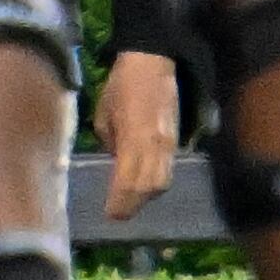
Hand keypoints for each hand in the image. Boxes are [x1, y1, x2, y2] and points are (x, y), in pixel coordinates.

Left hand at [96, 51, 179, 220]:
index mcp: (135, 138)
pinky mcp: (176, 141)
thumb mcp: (104, 115)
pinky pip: (167, 170)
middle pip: (149, 187)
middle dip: (133, 205)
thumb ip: (110, 142)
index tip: (110, 214)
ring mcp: (170, 144)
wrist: (153, 65)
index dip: (120, 201)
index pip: (128, 180)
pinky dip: (156, 184)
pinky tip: (143, 188)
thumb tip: (114, 161)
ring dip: (146, 197)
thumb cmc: (121, 86)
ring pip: (162, 182)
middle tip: (117, 215)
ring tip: (129, 205)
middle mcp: (156, 146)